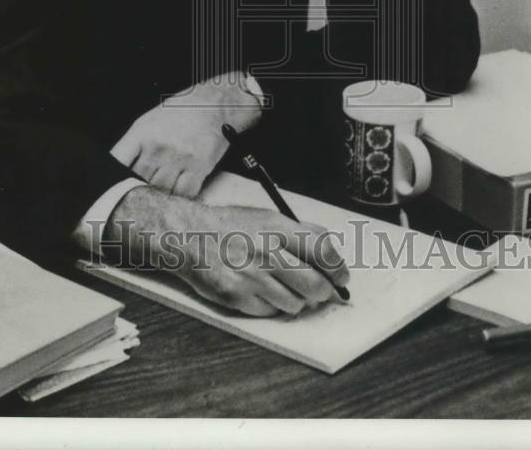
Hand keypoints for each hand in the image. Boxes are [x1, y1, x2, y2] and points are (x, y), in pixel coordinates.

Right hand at [104, 186, 349, 316]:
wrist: (189, 237)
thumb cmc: (229, 226)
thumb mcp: (266, 217)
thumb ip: (298, 232)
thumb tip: (330, 254)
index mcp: (278, 229)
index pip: (324, 252)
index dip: (339, 269)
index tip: (341, 277)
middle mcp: (267, 253)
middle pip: (316, 285)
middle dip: (325, 292)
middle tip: (323, 291)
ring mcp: (253, 277)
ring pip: (296, 304)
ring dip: (297, 300)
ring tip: (284, 287)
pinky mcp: (239, 297)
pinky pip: (271, 312)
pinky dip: (272, 306)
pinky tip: (262, 291)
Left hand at [110, 73, 261, 197]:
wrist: (217, 102)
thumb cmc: (183, 110)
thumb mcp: (152, 119)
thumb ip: (136, 144)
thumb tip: (122, 170)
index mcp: (142, 132)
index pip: (118, 161)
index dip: (113, 177)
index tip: (112, 187)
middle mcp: (159, 146)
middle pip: (139, 180)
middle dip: (138, 189)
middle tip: (140, 195)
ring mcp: (179, 158)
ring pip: (160, 191)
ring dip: (159, 196)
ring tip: (160, 196)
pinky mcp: (200, 167)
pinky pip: (184, 194)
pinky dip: (180, 197)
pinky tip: (179, 193)